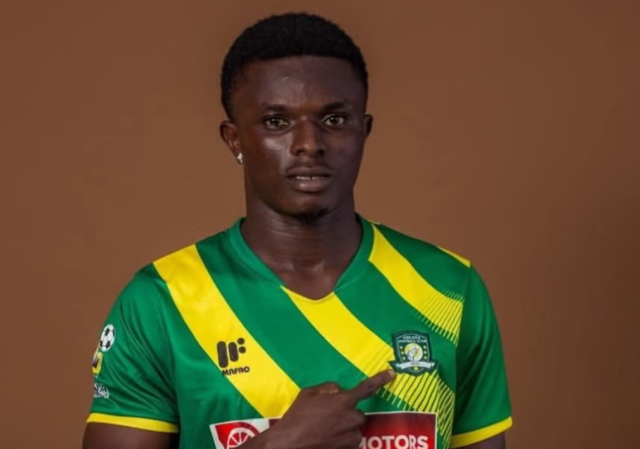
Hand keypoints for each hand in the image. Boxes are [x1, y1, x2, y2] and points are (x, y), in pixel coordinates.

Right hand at [265, 370, 394, 448]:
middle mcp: (352, 418)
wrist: (289, 444)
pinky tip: (326, 440)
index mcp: (343, 401)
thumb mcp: (308, 394)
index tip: (391, 373)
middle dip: (347, 415)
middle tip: (329, 418)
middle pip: (358, 413)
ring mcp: (351, 437)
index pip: (366, 388)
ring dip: (345, 429)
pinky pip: (350, 443)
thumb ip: (328, 389)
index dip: (380, 379)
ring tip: (324, 432)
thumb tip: (339, 390)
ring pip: (354, 429)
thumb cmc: (296, 417)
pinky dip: (341, 441)